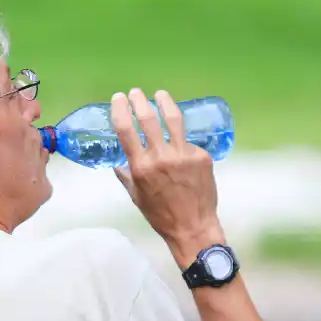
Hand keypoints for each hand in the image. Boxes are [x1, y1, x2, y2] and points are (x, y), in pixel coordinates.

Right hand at [110, 88, 223, 264]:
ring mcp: (184, 155)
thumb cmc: (161, 215)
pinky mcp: (201, 157)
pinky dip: (181, 141)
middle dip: (140, 101)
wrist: (193, 227)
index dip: (120, 109)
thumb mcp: (136, 196)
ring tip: (161, 94)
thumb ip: (126, 176)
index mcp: (141, 167)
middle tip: (136, 92)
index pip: (126, 130)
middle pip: (148, 118)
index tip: (118, 98)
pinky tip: (181, 145)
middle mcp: (161, 157)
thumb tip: (118, 162)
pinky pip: (188, 142)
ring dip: (165, 103)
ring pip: (173, 120)